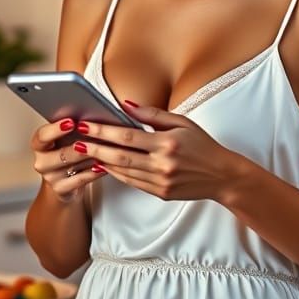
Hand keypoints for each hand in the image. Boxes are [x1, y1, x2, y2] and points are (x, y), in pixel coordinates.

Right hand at [30, 118, 106, 202]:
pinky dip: (94, 171)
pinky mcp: (61, 189)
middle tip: (94, 138)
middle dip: (79, 146)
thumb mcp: (65, 140)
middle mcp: (42, 161)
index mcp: (39, 145)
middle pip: (60, 153)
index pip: (42, 136)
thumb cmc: (67, 155)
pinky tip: (103, 165)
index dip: (56, 129)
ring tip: (104, 150)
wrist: (64, 184)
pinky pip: (81, 179)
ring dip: (90, 158)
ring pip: (72, 166)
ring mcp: (51, 177)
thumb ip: (72, 129)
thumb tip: (89, 113)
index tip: (71, 122)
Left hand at [68, 102, 234, 201]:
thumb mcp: (183, 123)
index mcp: (167, 143)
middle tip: (77, 141)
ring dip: (102, 162)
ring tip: (85, 153)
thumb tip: (126, 105)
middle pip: (120, 156)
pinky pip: (132, 182)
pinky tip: (106, 166)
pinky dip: (117, 174)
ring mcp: (161, 181)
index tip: (85, 125)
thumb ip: (153, 115)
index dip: (103, 131)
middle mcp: (163, 164)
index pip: (127, 136)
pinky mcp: (160, 193)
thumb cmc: (203, 145)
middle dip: (95, 148)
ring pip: (123, 172)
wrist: (222, 176)